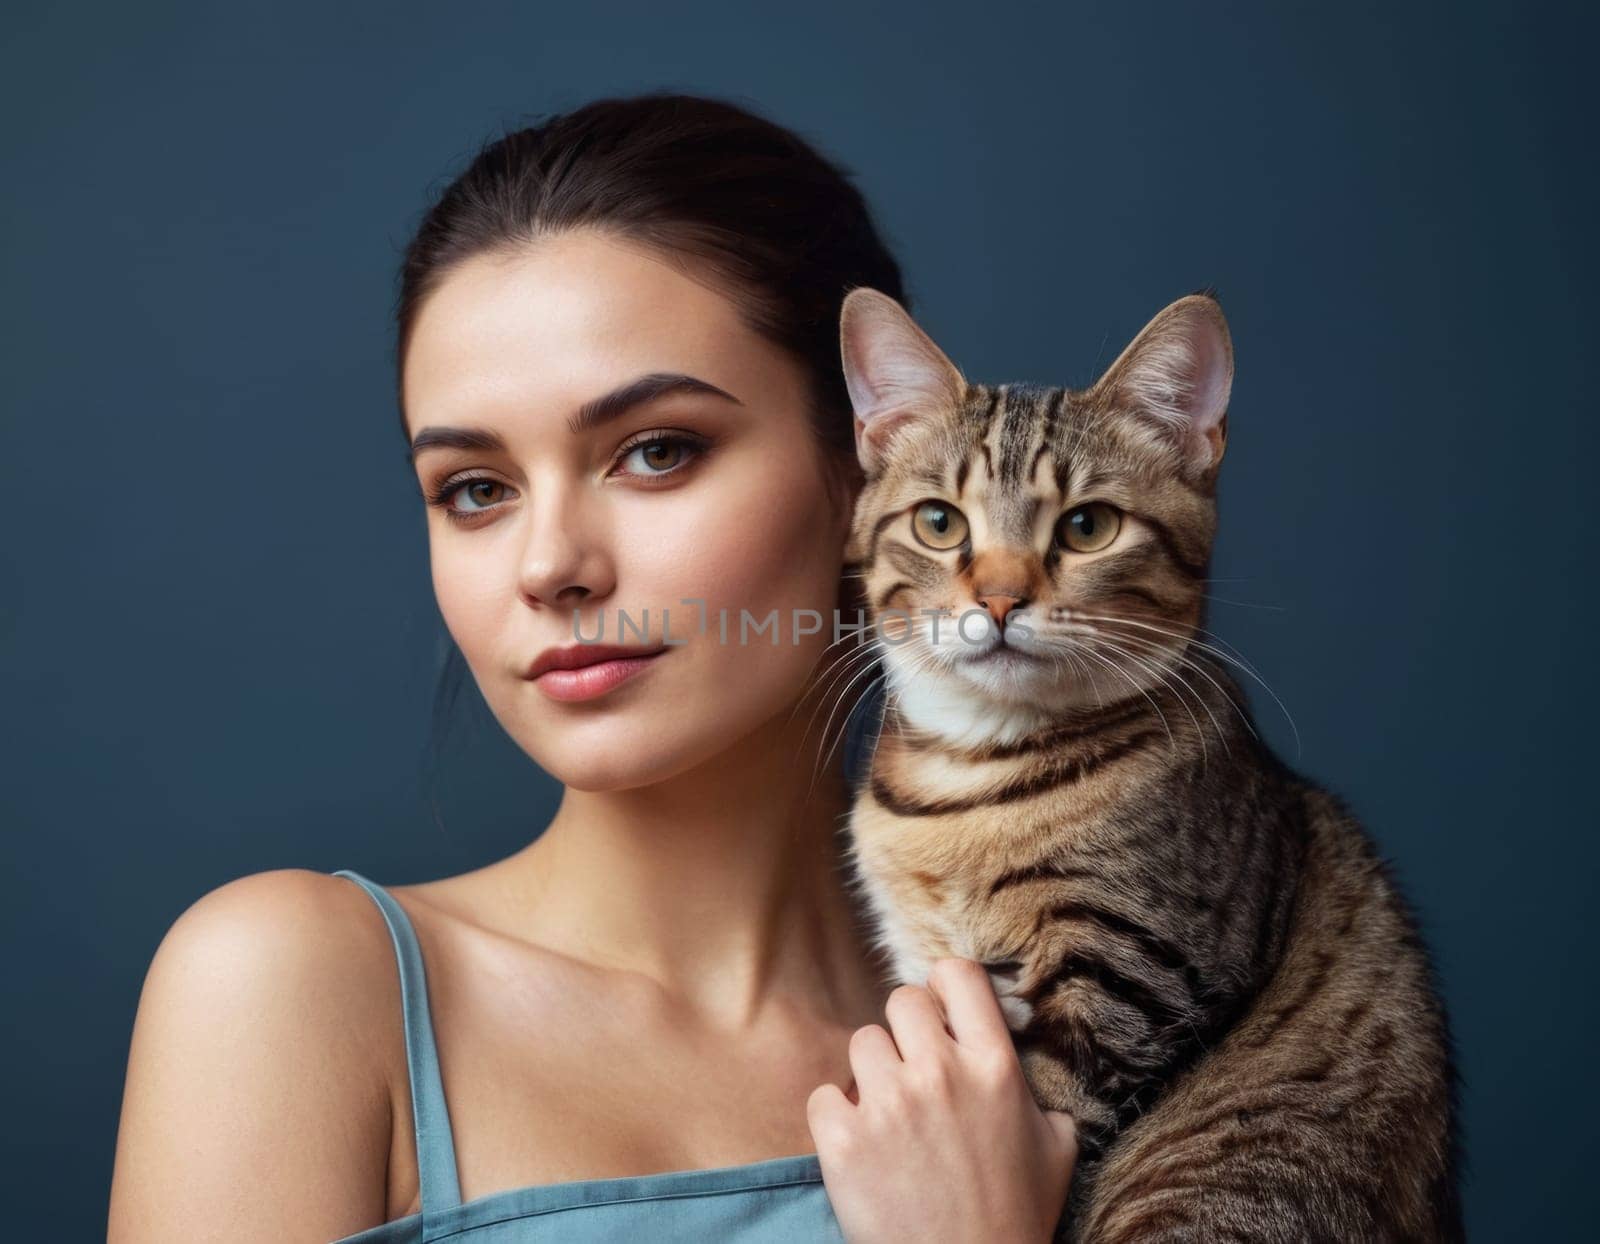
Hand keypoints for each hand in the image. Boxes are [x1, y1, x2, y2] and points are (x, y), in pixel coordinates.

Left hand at [806, 957, 1079, 1243]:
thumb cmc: (1015, 1218)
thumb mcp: (1055, 1149)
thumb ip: (1041, 1099)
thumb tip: (1027, 1078)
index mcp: (994, 1067)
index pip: (958, 975)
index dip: (944, 987)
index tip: (941, 1012)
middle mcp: (941, 1074)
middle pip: (901, 1000)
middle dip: (905, 1032)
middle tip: (912, 1071)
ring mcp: (889, 1105)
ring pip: (861, 1042)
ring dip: (871, 1074)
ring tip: (888, 1115)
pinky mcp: (843, 1141)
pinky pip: (824, 1096)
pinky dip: (836, 1118)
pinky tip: (859, 1145)